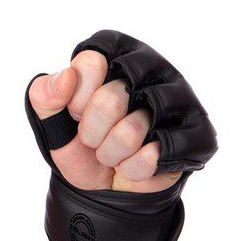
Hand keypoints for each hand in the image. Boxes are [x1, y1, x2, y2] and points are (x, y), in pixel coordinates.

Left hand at [27, 52, 181, 193]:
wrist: (104, 186)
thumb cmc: (81, 143)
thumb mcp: (51, 120)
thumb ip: (44, 94)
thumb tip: (67, 76)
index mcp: (117, 54)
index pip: (89, 63)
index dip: (75, 98)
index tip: (76, 111)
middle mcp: (153, 69)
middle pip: (109, 99)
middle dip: (91, 132)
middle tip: (96, 138)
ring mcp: (179, 100)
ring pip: (130, 132)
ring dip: (111, 153)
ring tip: (115, 151)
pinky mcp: (196, 135)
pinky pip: (152, 156)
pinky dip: (133, 169)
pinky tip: (136, 163)